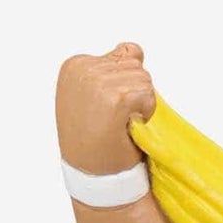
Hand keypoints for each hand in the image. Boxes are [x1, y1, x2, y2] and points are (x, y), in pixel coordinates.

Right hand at [56, 42, 155, 173]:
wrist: (93, 173)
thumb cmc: (96, 138)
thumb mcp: (96, 95)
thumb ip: (114, 68)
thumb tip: (133, 49)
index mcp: (74, 64)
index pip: (121, 56)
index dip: (123, 86)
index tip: (105, 109)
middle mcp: (83, 68)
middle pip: (134, 65)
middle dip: (134, 93)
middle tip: (116, 119)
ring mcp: (97, 82)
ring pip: (144, 78)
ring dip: (141, 104)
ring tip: (120, 123)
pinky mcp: (114, 98)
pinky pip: (148, 94)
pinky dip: (145, 112)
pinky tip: (127, 126)